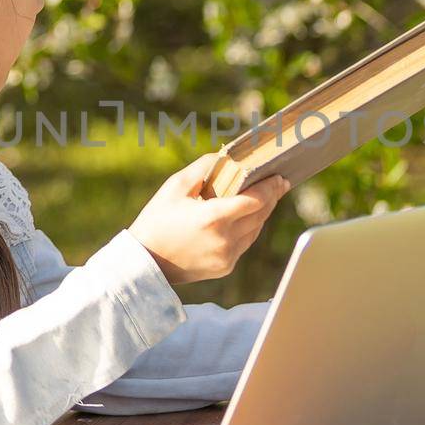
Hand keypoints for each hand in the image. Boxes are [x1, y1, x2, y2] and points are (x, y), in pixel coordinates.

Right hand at [129, 153, 290, 284]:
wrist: (145, 262)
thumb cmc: (157, 219)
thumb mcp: (176, 186)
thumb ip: (204, 167)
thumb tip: (227, 157)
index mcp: (212, 217)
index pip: (255, 200)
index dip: (270, 188)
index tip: (280, 177)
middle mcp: (224, 239)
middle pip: (260, 214)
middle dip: (272, 197)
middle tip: (279, 183)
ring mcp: (226, 257)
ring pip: (256, 230)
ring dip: (262, 213)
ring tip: (265, 197)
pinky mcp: (225, 267)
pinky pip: (245, 244)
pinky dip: (249, 229)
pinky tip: (247, 217)